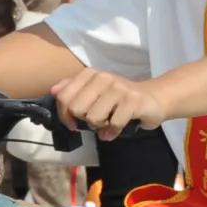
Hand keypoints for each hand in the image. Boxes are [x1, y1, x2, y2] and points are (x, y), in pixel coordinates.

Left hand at [50, 65, 167, 141]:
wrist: (153, 98)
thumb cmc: (119, 99)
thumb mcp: (94, 92)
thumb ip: (73, 90)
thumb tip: (53, 90)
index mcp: (91, 74)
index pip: (63, 97)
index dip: (65, 115)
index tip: (74, 122)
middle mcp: (103, 77)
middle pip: (76, 109)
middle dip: (84, 121)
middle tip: (96, 121)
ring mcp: (119, 88)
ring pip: (93, 118)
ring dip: (100, 126)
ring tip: (109, 122)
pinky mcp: (132, 100)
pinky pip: (113, 124)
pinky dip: (113, 132)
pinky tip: (117, 129)